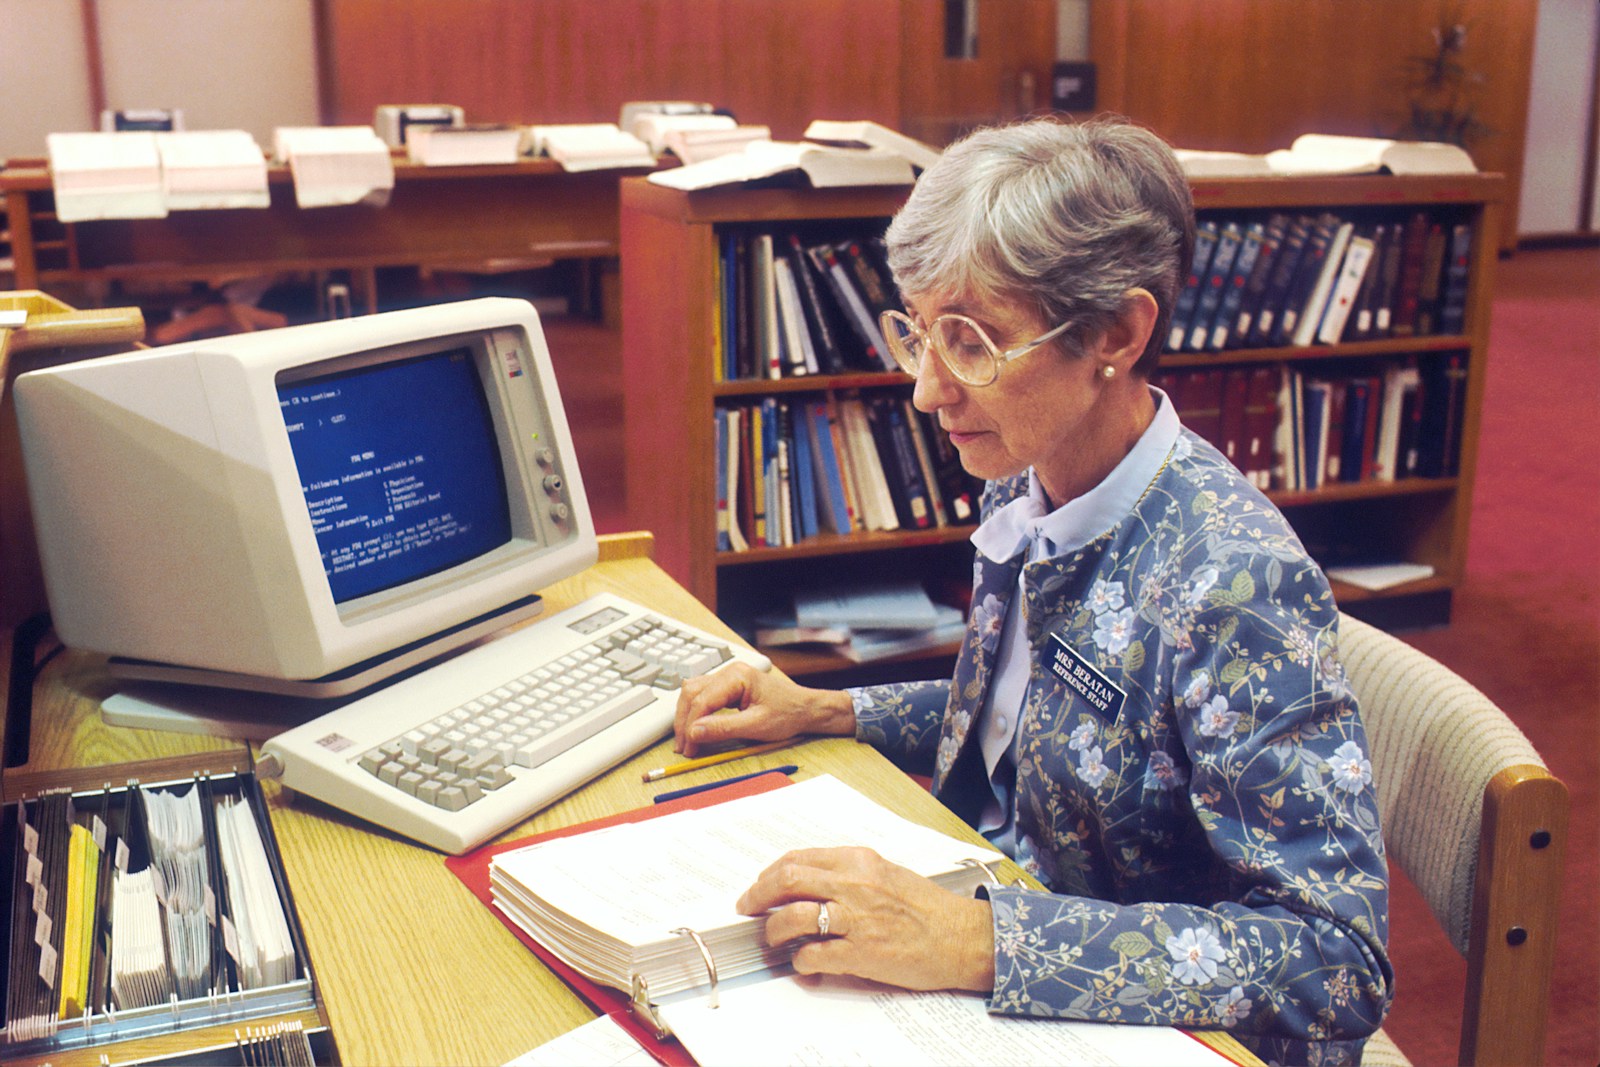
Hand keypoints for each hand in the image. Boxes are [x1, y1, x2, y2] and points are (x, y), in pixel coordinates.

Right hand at [672, 662, 854, 757]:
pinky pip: (703, 695)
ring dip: (686, 716)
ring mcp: (728, 677)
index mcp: (737, 676)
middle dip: (684, 721)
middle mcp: (729, 672)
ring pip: (694, 693)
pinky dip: (695, 712)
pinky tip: (694, 727)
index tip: (689, 747)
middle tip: (684, 747)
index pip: (702, 700)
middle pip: (692, 693)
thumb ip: (724, 728)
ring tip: (686, 740)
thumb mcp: (756, 726)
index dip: (691, 725)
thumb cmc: (788, 714)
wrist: (806, 709)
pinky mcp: (728, 686)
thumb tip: (694, 732)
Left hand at [736, 846, 994, 993]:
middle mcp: (854, 884)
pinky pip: (814, 955)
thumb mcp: (885, 873)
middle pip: (787, 880)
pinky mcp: (862, 953)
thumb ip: (848, 874)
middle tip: (749, 909)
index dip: (769, 874)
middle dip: (758, 896)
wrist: (961, 937)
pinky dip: (800, 962)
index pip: (798, 859)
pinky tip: (804, 964)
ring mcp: (857, 919)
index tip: (758, 886)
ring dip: (774, 931)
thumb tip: (807, 884)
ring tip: (774, 939)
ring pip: (793, 917)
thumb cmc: (927, 908)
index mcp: (859, 860)